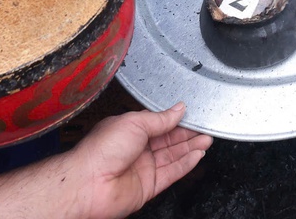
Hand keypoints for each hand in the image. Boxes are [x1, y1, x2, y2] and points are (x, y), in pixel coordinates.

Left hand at [72, 104, 211, 218]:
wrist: (88, 183)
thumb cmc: (99, 151)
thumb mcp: (134, 122)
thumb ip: (160, 118)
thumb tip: (178, 109)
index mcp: (130, 130)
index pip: (160, 123)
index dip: (177, 120)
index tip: (192, 114)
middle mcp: (137, 149)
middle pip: (169, 140)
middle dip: (188, 134)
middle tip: (205, 127)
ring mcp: (143, 168)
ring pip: (173, 157)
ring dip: (191, 148)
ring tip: (207, 139)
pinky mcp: (148, 186)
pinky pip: (172, 173)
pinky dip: (186, 164)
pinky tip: (197, 155)